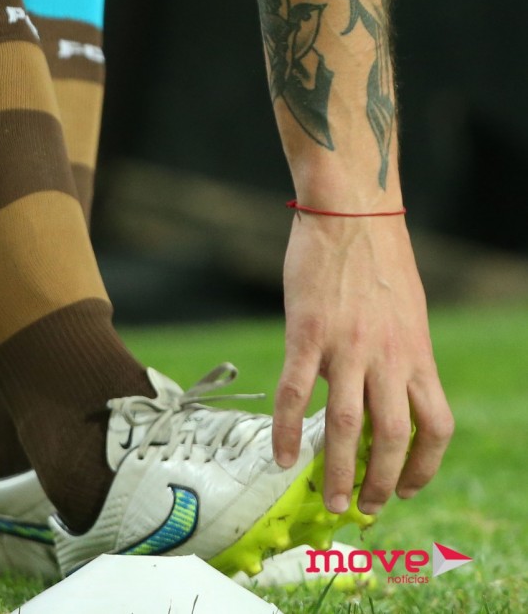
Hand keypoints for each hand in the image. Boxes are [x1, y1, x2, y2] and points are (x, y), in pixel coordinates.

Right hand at [274, 213, 453, 515]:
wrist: (350, 210)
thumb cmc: (378, 255)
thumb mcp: (407, 311)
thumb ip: (399, 352)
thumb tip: (382, 388)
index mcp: (416, 352)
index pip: (436, 426)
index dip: (425, 466)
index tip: (407, 487)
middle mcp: (388, 356)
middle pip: (392, 437)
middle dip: (380, 482)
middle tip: (362, 506)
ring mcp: (347, 346)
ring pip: (346, 425)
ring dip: (339, 469)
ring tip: (330, 498)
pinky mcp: (308, 332)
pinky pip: (296, 392)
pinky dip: (288, 429)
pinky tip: (280, 454)